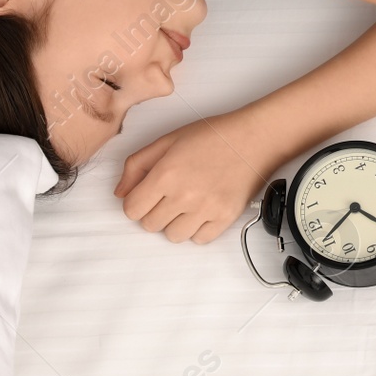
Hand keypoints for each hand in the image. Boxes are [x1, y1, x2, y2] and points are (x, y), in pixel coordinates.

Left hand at [115, 110, 276, 244]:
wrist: (253, 138)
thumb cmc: (213, 135)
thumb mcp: (168, 140)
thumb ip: (137, 165)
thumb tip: (121, 193)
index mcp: (166, 174)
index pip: (132, 210)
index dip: (136, 202)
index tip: (145, 195)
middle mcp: (184, 195)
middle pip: (150, 225)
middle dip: (154, 212)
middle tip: (169, 196)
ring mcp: (206, 209)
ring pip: (173, 236)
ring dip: (175, 223)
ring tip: (187, 203)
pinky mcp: (225, 217)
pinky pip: (200, 239)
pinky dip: (198, 229)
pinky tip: (203, 210)